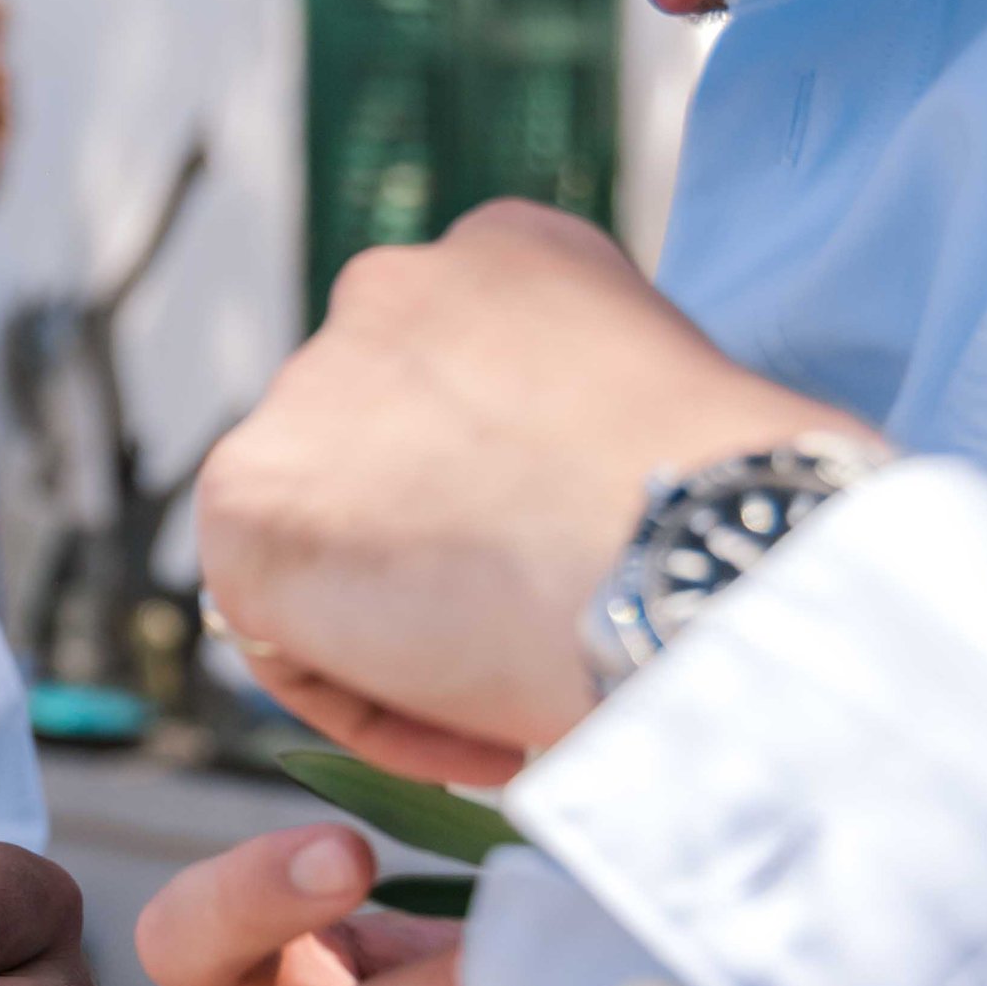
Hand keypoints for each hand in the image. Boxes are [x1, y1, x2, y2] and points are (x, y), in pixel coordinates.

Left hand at [197, 202, 881, 775]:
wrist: (693, 557)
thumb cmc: (736, 511)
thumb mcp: (677, 408)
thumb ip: (578, 425)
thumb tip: (547, 516)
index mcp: (505, 253)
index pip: (459, 383)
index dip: (505, 498)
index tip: (563, 569)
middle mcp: (393, 288)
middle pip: (378, 455)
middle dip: (438, 552)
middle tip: (524, 640)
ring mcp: (309, 387)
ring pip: (328, 542)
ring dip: (404, 633)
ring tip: (512, 701)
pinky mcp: (250, 498)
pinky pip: (286, 634)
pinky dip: (374, 705)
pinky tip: (478, 733)